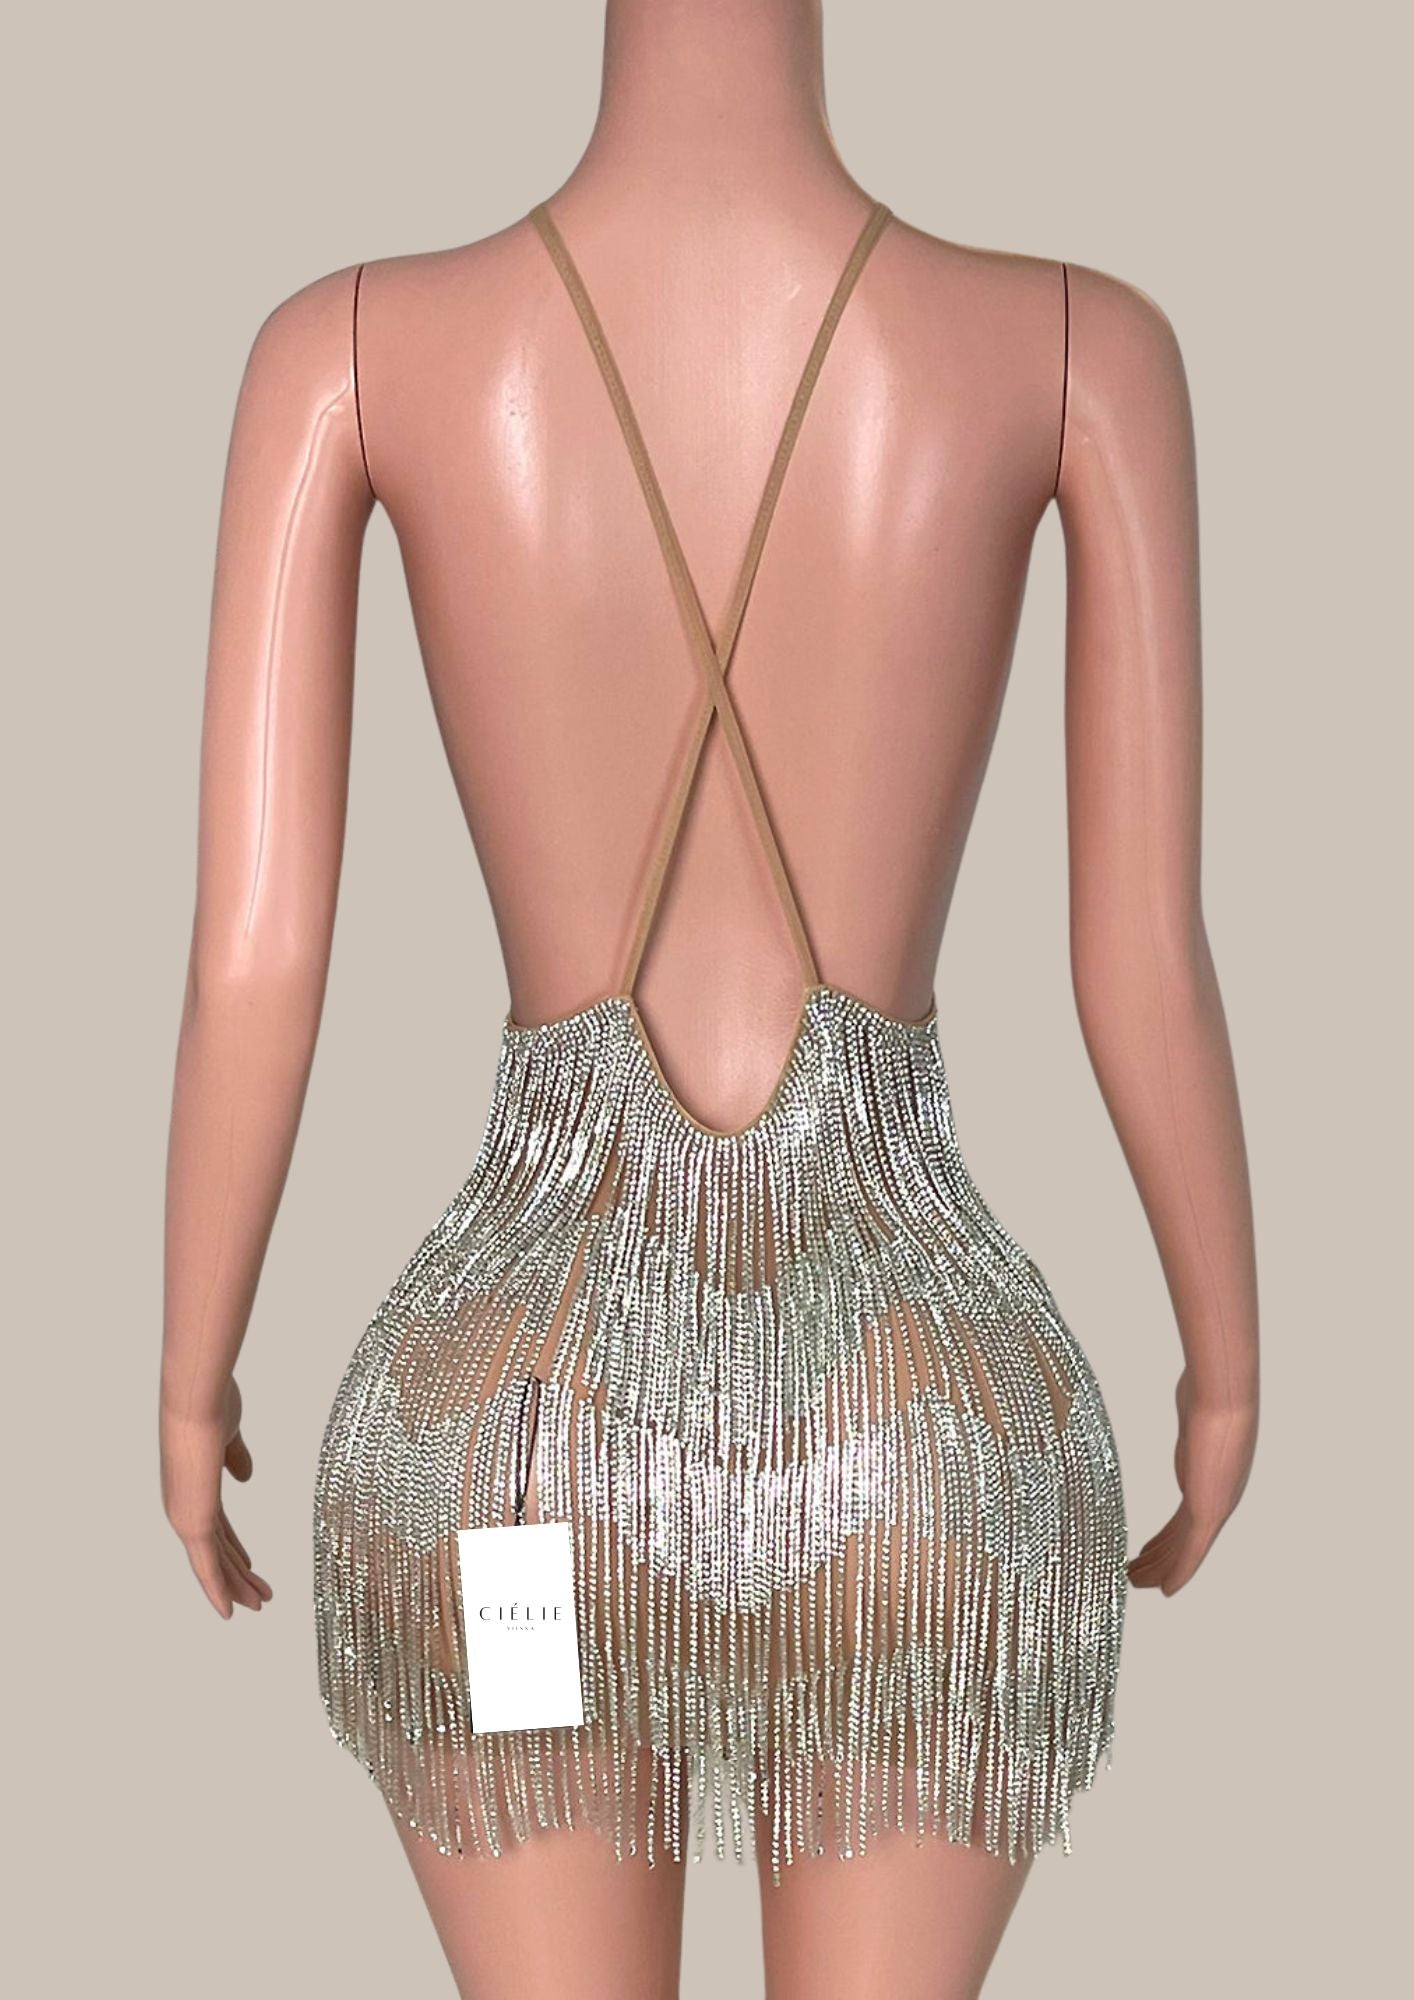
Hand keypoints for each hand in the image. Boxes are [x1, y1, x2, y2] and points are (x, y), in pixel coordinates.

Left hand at [161, 1375, 272, 1616]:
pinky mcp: (190, 1523)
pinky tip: (230, 1612)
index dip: (236, 1548)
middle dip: (239, 1574)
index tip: (252, 1564)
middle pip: (217, 1551)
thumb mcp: (229, 1436)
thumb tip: (246, 1477)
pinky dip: (218, 1590)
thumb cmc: (212, 1406)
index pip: (219, 1527)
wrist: (196, 1400)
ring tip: (261, 1605)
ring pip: (215, 1564)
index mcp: (194, 1486)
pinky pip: (206, 1566)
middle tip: (261, 1596)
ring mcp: (185, 1516)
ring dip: (237, 1586)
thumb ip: (236, 1457)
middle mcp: (184, 1506)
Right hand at [1127, 1369, 1256, 1594]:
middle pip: (1184, 1538)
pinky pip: (1191, 1551)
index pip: (1187, 1519)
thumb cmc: (1211, 1391)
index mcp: (1216, 1479)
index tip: (1147, 1553)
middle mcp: (1220, 1498)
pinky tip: (1166, 1591)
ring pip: (1184, 1549)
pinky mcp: (1210, 1510)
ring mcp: (1216, 1505)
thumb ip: (1193, 1418)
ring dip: (1160, 1568)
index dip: (1166, 1540)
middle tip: (1135, 1574)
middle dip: (1159, 1557)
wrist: (1224, 1396)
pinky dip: (1179, 1572)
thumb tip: (1190, 1400)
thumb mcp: (1198, 1410)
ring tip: (1134, 1581)